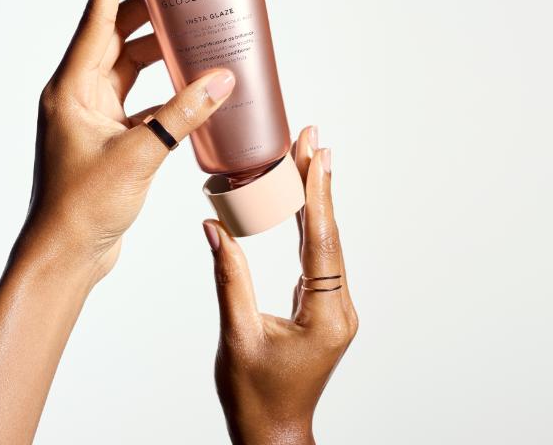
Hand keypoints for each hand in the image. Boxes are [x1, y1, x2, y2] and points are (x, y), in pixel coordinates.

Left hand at [19, 0, 235, 280]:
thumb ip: (182, 114)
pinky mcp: (110, 135)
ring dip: (162, 53)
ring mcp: (95, 114)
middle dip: (148, 11)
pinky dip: (166, 92)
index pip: (95, 15)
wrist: (66, 255)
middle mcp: (80, 92)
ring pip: (132, 68)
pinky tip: (194, 89)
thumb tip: (221, 78)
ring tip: (195, 33)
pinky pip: (142, 100)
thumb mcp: (139, 155)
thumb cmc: (84, 208)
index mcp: (73, 86)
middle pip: (118, 36)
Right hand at [203, 126, 356, 444]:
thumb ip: (228, 275)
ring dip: (316, 199)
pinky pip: (319, 256)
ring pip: (326, 242)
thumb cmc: (256, 395)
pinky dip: (310, 223)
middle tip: (313, 140)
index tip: (314, 155)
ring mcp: (335, 307)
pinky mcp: (324, 307)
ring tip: (310, 158)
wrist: (274, 433)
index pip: (320, 241)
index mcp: (327, 314)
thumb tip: (215, 224)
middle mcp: (339, 307)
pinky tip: (303, 200)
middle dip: (319, 183)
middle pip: (328, 233)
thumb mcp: (237, 333)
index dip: (315, 194)